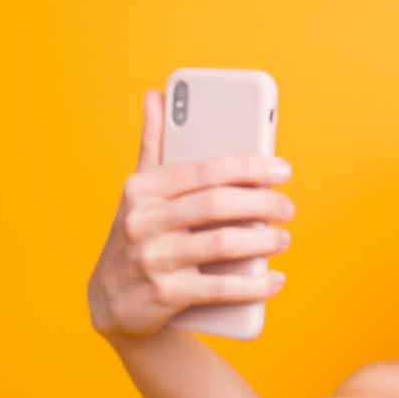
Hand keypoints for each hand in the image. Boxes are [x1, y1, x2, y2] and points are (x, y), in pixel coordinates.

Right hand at [86, 89, 294, 341]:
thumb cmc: (138, 236)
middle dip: (262, 204)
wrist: (110, 302)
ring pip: (222, 245)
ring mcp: (153, 259)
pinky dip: (253, 285)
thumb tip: (156, 94)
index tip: (283, 170)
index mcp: (144, 189)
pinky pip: (219, 288)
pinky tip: (274, 280)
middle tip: (288, 208)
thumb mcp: (139, 191)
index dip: (250, 168)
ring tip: (283, 239)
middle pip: (217, 205)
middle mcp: (145, 221)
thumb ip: (152, 145)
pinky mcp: (164, 295)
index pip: (206, 170)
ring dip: (262, 242)